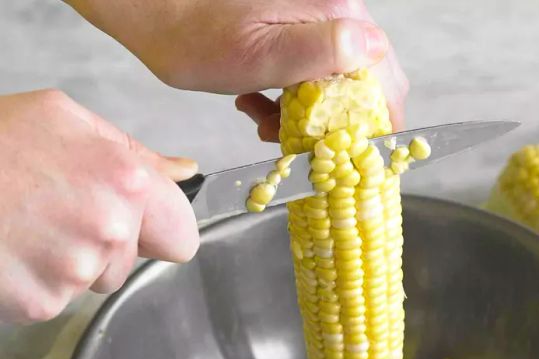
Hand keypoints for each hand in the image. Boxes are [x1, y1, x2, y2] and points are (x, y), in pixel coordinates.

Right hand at [0, 90, 198, 323]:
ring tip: (29, 227)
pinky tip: (14, 249)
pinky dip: (37, 281)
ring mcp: (75, 273)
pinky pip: (56, 299)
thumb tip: (185, 172)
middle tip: (58, 213)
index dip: (159, 231)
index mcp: (125, 182)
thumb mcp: (64, 121)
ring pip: (95, 281)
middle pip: (131, 260)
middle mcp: (109, 232)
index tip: (135, 223)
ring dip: (72, 263)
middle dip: (106, 244)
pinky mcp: (42, 303)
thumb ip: (135, 153)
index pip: (181, 237)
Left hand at [67, 0, 408, 136]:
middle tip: (305, 145)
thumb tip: (371, 51)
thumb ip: (318, 53)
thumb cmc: (194, 36)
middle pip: (364, 81)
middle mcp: (334, 10)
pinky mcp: (295, 27)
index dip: (379, 125)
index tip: (363, 159)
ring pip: (336, 81)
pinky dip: (291, 98)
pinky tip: (259, 105)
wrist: (151, 5)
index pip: (384, 77)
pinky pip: (310, 72)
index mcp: (336, 13)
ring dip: (311, 115)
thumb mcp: (257, 56)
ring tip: (269, 125)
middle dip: (340, 123)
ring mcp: (314, 18)